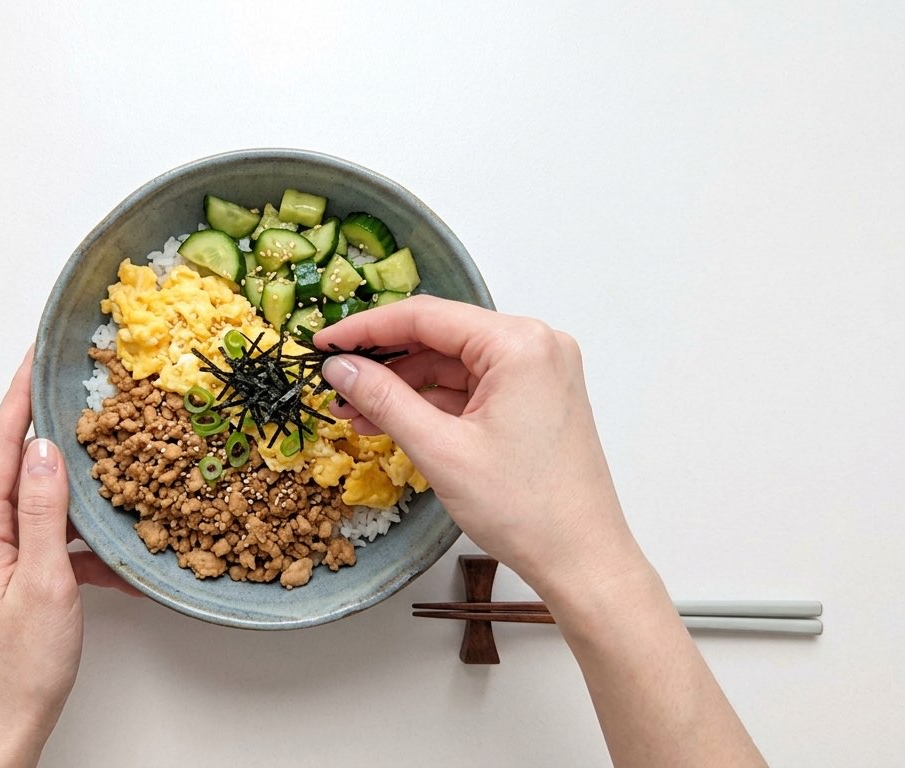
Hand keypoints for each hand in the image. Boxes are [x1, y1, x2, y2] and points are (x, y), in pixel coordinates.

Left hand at [0, 347, 137, 767]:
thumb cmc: (22, 665)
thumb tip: (47, 450)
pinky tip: (116, 543)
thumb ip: (45, 510)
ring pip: (37, 497)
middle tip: (74, 382)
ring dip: (71, 478)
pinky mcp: (15, 574)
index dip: (19, 395)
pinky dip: (82, 534)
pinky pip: (50, 536)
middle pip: (14, 461)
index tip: (36, 354)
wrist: (7, 722)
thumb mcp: (46, 580)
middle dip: (44, 421)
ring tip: (106, 448)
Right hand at [318, 298, 764, 765]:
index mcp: (519, 344)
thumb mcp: (440, 451)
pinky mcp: (536, 398)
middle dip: (384, 361)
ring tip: (353, 411)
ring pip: (453, 363)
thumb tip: (339, 367)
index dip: (365, 329)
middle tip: (333, 383)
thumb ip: (384, 400)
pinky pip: (472, 386)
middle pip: (440, 335)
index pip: (426, 316)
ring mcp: (539, 371)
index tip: (321, 344)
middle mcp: (536, 344)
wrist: (583, 561)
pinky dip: (432, 401)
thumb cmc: (523, 509)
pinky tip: (391, 420)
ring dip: (404, 384)